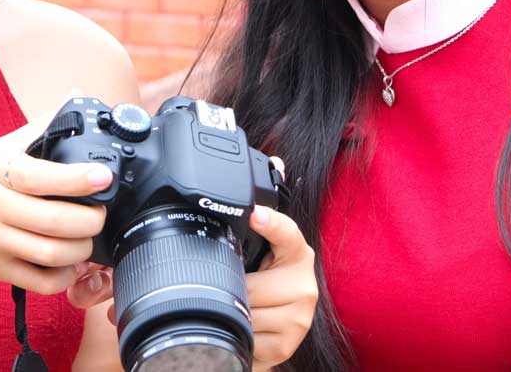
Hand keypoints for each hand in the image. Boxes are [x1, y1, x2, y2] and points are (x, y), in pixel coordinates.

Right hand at [0, 123, 114, 296]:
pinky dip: (62, 277)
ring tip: (87, 239)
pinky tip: (69, 265)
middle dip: (89, 220)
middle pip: (52, 221)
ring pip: (50, 253)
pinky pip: (38, 282)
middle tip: (100, 212)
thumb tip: (73, 99)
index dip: (75, 178)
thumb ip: (33, 132)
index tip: (102, 176)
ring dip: (80, 249)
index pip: (38, 175)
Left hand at [64, 204, 317, 371]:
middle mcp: (303, 286)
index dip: (272, 223)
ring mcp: (296, 319)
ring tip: (215, 306)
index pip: (288, 235)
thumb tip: (277, 162)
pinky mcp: (285, 347)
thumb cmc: (264, 281)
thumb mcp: (263, 249)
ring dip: (223, 311)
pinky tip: (228, 327)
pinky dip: (230, 335)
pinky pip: (244, 339)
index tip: (256, 214)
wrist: (279, 327)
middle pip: (250, 284)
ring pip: (244, 314)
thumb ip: (262, 214)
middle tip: (207, 283)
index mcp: (296, 255)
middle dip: (225, 285)